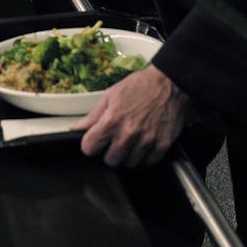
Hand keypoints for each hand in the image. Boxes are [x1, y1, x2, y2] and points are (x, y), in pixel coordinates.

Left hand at [70, 66, 187, 166]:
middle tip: (115, 140)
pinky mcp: (162, 145)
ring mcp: (146, 141)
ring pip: (129, 164)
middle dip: (109, 152)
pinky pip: (148, 162)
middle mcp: (128, 134)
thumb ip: (93, 116)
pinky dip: (144, 157)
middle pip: (110, 160)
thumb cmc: (140, 86)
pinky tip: (143, 145)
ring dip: (127, 155)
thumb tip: (77, 128)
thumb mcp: (111, 95)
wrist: (170, 83)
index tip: (95, 141)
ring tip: (131, 141)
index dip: (90, 144)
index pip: (90, 148)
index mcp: (112, 120)